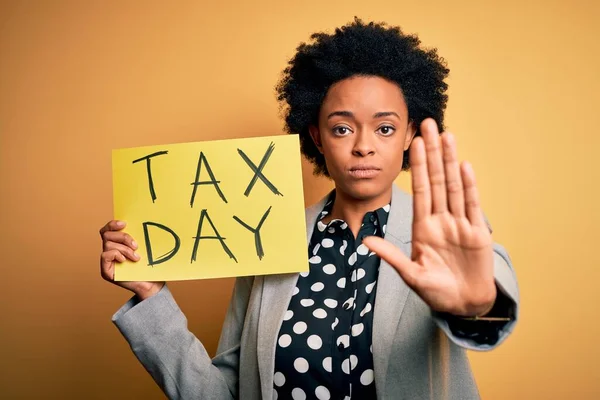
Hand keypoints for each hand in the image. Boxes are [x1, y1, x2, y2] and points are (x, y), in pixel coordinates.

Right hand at [99, 220, 164, 299]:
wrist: (151, 285)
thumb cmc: (149, 266)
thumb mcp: (145, 248)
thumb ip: (138, 237)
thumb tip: (142, 222)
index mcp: (117, 243)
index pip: (108, 229)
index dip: (113, 224)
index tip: (124, 223)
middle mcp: (109, 251)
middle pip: (107, 234)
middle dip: (123, 237)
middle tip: (136, 245)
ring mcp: (107, 261)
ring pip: (108, 244)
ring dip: (124, 249)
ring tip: (136, 257)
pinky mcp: (106, 271)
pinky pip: (105, 255)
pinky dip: (116, 255)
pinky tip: (124, 260)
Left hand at [364, 118, 494, 316]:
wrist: (464, 305)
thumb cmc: (436, 291)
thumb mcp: (411, 274)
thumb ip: (391, 256)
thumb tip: (365, 240)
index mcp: (423, 227)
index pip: (420, 189)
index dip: (417, 165)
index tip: (413, 142)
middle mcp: (441, 219)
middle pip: (436, 179)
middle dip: (432, 153)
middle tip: (428, 124)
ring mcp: (460, 224)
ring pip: (454, 186)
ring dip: (450, 161)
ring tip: (447, 136)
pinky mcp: (477, 233)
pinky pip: (472, 206)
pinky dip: (469, 186)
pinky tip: (464, 166)